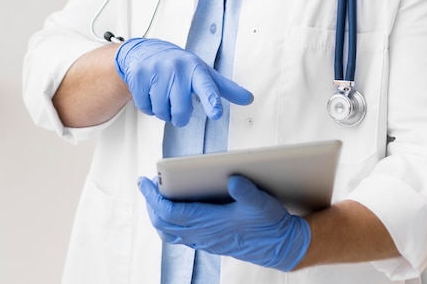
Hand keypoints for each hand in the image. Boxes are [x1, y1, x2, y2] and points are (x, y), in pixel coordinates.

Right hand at [114, 38, 253, 126]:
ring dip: (164, 111)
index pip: (206, 87)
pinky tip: (151, 93)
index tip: (217, 113)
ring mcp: (156, 71)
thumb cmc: (180, 66)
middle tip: (180, 107)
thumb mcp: (203, 73)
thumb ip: (225, 88)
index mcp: (195, 69)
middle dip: (180, 116)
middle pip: (180, 110)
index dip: (212, 101)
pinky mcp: (138, 76)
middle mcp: (176, 68)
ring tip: (165, 96)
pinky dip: (149, 107)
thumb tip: (248, 99)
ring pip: (161, 112)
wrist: (146, 52)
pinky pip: (146, 107)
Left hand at [138, 174, 310, 271]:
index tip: (145, 182)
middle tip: (146, 184)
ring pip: (171, 232)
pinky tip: (176, 209)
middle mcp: (204, 236)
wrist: (281, 247)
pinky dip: (170, 222)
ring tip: (156, 196)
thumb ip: (247, 191)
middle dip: (151, 204)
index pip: (172, 213)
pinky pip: (181, 235)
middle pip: (165, 223)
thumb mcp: (262, 203)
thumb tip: (232, 179)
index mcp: (212, 224)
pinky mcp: (210, 242)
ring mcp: (206, 241)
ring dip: (158, 215)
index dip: (155, 197)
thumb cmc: (271, 224)